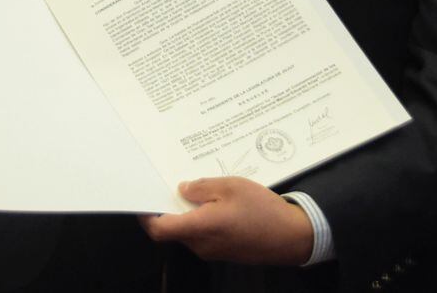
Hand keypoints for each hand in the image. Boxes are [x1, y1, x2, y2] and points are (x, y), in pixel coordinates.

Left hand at [141, 178, 313, 265]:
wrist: (293, 236)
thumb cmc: (263, 210)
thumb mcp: (231, 186)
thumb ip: (201, 187)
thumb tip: (182, 190)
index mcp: (200, 227)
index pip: (159, 229)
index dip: (146, 215)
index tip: (144, 198)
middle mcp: (201, 244)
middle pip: (173, 229)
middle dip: (169, 208)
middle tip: (173, 185)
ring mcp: (213, 251)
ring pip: (189, 231)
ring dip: (188, 213)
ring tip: (200, 190)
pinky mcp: (224, 251)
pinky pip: (204, 235)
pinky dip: (202, 219)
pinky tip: (215, 203)